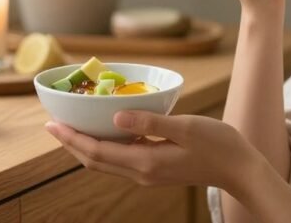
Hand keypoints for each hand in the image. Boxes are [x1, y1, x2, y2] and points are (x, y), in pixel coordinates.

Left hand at [44, 111, 252, 190]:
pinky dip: (104, 147)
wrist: (239, 168)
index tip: (52, 124)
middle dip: (71, 143)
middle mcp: (141, 172)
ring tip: (70, 127)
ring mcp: (148, 173)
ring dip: (85, 146)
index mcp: (145, 162)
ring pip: (105, 162)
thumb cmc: (217, 145)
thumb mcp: (185, 127)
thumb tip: (115, 116)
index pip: (97, 152)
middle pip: (94, 161)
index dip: (71, 138)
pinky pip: (119, 160)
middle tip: (52, 124)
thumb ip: (150, 122)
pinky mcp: (155, 169)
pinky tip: (104, 131)